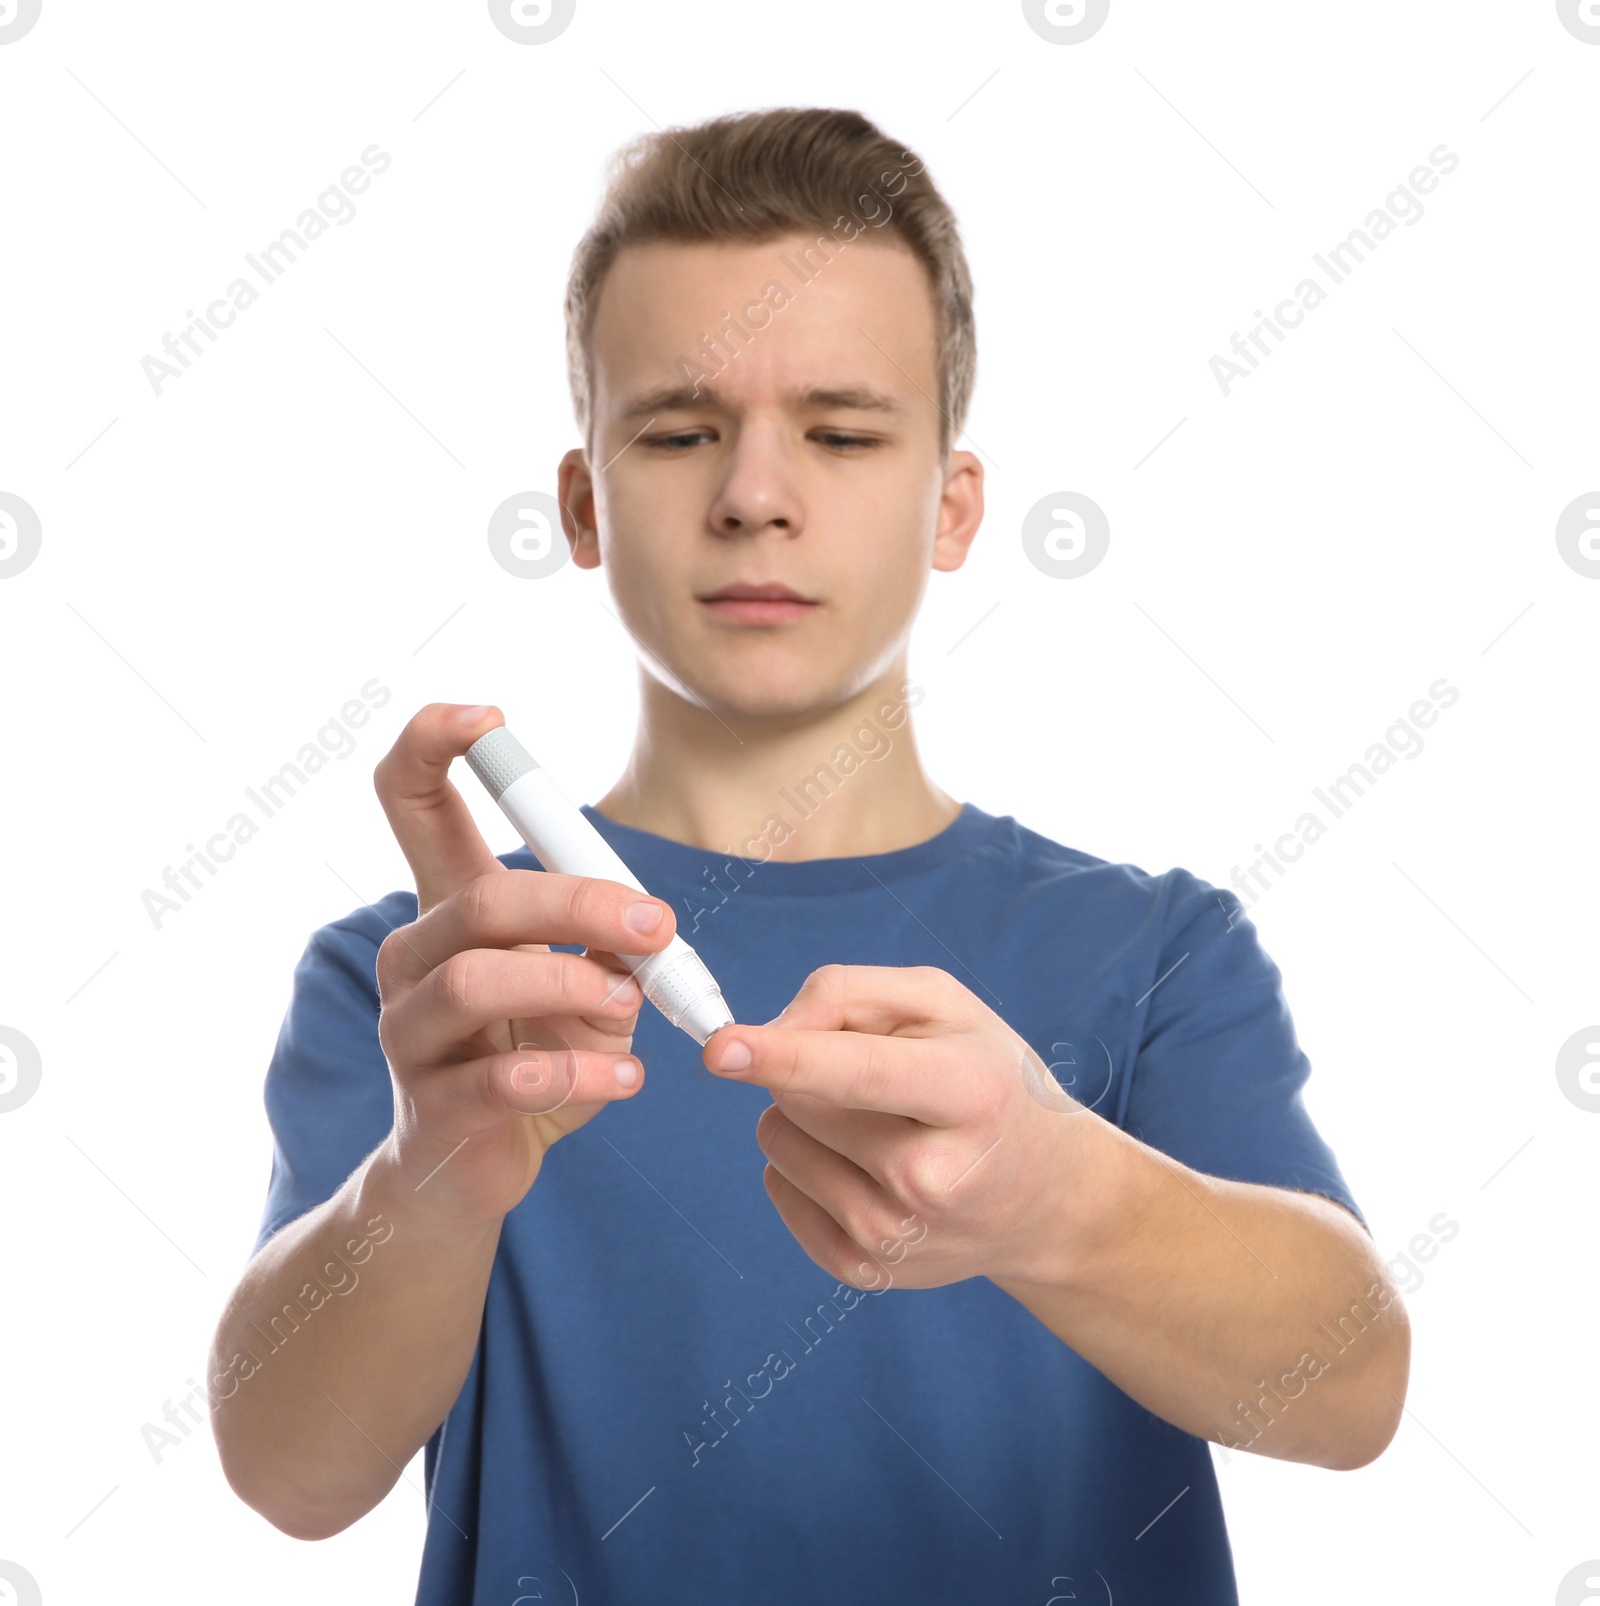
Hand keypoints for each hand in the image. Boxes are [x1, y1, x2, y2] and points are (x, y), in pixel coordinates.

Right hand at [370, 703, 677, 1227]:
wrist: (472, 1173)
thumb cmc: (534, 1058)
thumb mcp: (586, 988)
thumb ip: (607, 942)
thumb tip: (645, 919)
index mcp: (450, 910)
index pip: (410, 800)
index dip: (434, 744)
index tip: (488, 716)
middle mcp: (415, 958)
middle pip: (482, 898)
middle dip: (581, 902)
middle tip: (658, 925)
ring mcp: (411, 1033)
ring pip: (479, 979)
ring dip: (574, 987)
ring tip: (630, 1008)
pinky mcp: (432, 1106)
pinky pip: (503, 1079)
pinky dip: (581, 1076)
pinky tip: (625, 1081)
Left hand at [702, 964, 1113, 1290]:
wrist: (1047, 1196)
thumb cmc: (986, 1077)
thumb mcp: (944, 1005)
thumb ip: (851, 992)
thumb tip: (769, 1030)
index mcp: (967, 1093)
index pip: (859, 1073)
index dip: (784, 1057)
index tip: (720, 1048)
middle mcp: (934, 1177)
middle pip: (801, 1100)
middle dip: (806, 1069)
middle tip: (877, 1077)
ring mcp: (900, 1236)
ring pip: (779, 1144)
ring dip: (803, 1118)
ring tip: (875, 1123)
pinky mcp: (869, 1272)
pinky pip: (779, 1189)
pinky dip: (801, 1164)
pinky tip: (861, 1164)